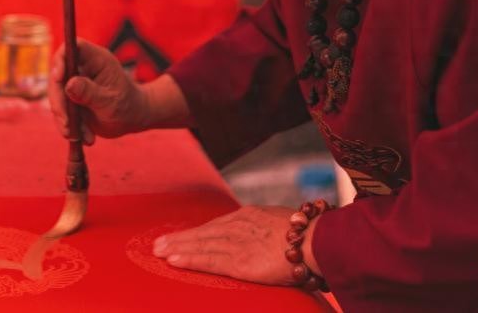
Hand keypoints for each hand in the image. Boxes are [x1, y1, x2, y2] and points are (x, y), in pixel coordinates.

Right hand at [48, 40, 149, 143]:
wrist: (133, 118)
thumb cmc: (128, 105)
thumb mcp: (110, 101)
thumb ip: (89, 93)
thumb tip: (68, 84)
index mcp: (96, 59)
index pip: (72, 48)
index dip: (61, 60)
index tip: (58, 78)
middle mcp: (83, 68)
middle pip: (58, 76)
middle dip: (58, 101)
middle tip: (66, 123)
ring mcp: (76, 83)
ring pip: (57, 96)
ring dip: (64, 118)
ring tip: (78, 136)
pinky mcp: (72, 98)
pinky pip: (62, 110)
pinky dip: (71, 126)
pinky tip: (86, 138)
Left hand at [151, 206, 314, 286]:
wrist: (320, 240)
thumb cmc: (311, 236)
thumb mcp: (283, 224)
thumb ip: (267, 230)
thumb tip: (266, 238)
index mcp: (251, 216)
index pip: (217, 225)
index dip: (197, 232)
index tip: (181, 236)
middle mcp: (240, 225)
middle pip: (204, 233)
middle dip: (180, 239)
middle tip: (157, 244)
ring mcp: (238, 242)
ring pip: (201, 245)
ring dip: (178, 249)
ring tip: (158, 252)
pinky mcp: (240, 260)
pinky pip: (209, 260)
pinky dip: (189, 260)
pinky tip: (173, 261)